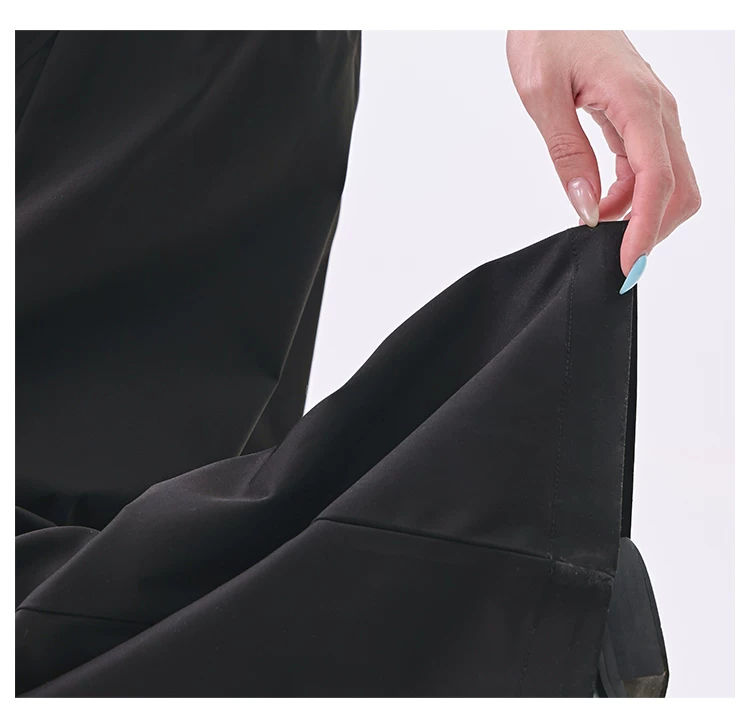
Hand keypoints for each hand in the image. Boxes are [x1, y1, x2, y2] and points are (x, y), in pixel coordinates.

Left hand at [506, 30, 700, 287]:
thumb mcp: (543, 96)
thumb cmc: (547, 33)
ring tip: (600, 234)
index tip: (627, 265)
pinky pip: (649, 168)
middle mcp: (657, 109)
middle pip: (680, 187)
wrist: (553, 4)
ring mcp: (653, 114)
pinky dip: (631, 196)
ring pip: (670, 180)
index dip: (647, 229)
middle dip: (654, 230)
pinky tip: (600, 205)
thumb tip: (586, 209)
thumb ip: (568, 154)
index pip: (657, 179)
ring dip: (642, 215)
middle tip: (615, 261)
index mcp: (637, 102)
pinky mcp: (640, 119)